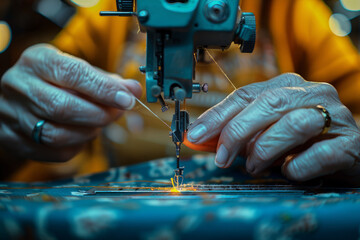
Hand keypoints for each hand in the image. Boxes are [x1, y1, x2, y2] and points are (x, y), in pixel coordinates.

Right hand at [0, 44, 141, 161]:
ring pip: (57, 135)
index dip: (103, 89)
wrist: (20, 95)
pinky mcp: (13, 139)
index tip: (127, 99)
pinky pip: (54, 152)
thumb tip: (134, 90)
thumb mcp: (79, 71)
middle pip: (63, 108)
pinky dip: (77, 146)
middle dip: (99, 115)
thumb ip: (107, 81)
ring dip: (89, 132)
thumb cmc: (57, 81)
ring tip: (99, 123)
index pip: (72, 74)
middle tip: (117, 113)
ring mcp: (11, 115)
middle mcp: (19, 86)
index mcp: (37, 61)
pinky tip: (82, 134)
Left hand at [186, 73, 359, 181]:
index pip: (246, 94)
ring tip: (254, 166)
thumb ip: (242, 130)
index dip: (217, 115)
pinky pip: (320, 154)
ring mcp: (334, 117)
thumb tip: (206, 139)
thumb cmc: (305, 139)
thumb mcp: (270, 129)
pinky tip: (288, 172)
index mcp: (288, 86)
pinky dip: (297, 166)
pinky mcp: (351, 144)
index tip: (196, 134)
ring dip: (265, 149)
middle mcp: (312, 94)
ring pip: (293, 124)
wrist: (352, 151)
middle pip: (268, 103)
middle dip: (237, 131)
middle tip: (221, 156)